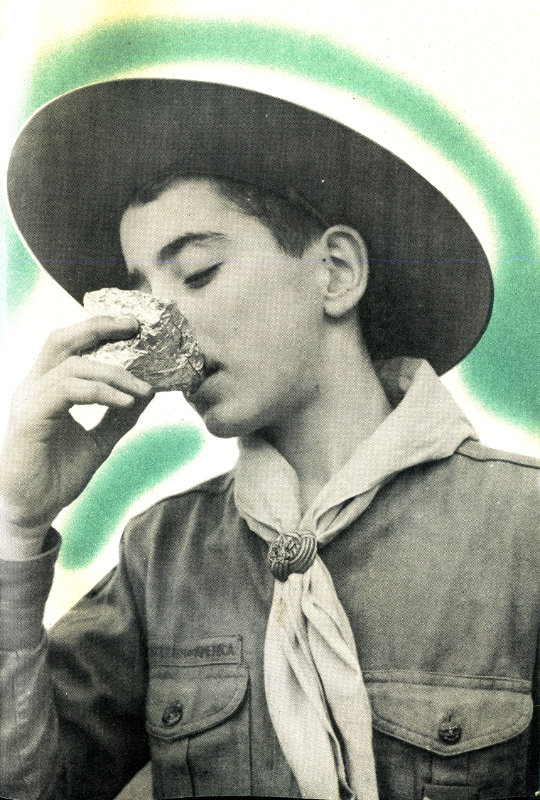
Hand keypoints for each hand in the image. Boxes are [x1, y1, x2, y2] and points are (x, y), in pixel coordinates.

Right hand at [0, 316, 154, 554]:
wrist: (34, 511)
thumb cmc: (57, 476)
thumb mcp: (99, 441)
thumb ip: (120, 416)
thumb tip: (148, 393)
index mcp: (48, 387)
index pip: (71, 345)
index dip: (99, 329)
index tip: (134, 327)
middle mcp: (35, 387)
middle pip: (63, 340)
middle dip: (100, 328)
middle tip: (135, 327)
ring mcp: (29, 400)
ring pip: (73, 367)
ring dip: (115, 374)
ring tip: (144, 390)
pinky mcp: (30, 418)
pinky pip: (68, 392)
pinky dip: (100, 392)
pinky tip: (126, 403)